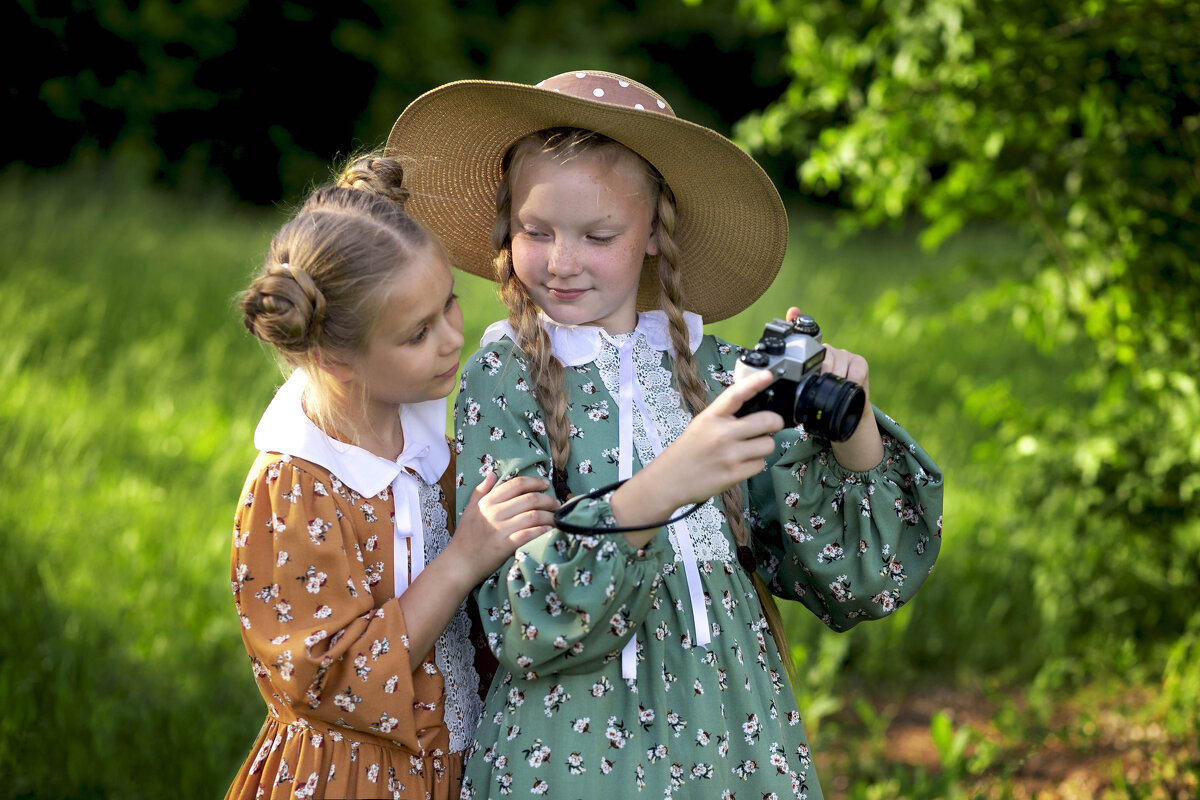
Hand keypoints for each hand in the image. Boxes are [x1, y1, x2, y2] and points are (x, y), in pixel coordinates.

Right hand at [451, 472, 558, 583]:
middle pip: (529, 499)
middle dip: (548, 499)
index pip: (516, 484)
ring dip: (549, 515)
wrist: (459, 564)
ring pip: (532, 516)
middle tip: (556, 504)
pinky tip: (548, 530)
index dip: (534, 481)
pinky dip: (541, 530)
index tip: (545, 484)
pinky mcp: (505, 546)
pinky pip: (529, 534)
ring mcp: (500, 529)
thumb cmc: (465, 537)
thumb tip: (493, 474)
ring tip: (556, 518)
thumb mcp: (469, 509)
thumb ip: (481, 490)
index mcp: (488, 502)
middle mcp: (495, 513)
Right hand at [611, 369, 783, 537]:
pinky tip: (741, 464)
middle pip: (767, 421)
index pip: (735, 395)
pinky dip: (755, 464)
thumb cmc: (688, 450)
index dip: (754, 383)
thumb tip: (757, 413)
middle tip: (771, 425)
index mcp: (711, 416)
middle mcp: (722, 434)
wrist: (669, 479)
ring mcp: (729, 455)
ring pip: (768, 445)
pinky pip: (760, 464)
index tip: (768, 375)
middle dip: (774, 423)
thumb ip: (726, 417)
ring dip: (763, 446)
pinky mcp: (734, 474)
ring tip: (748, 449)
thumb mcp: (702, 425)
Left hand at [786, 306, 882, 470]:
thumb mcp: (802, 397)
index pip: (803, 333)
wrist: (846, 415)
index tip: (792, 311)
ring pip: (838, 360)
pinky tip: (849, 386)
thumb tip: (771, 378)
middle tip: (819, 381)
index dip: (797, 319)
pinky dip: (852, 380)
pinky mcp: (859, 362)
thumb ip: (791, 387)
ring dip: (836, 377)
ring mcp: (843, 354)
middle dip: (820, 369)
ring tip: (833, 388)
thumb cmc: (821, 405)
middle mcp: (826, 350)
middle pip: (823, 352)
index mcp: (809, 356)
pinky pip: (855, 369)